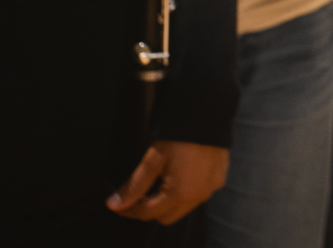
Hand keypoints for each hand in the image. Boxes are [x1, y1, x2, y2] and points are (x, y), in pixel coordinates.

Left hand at [108, 140, 228, 222]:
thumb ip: (134, 186)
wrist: (207, 114)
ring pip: (183, 208)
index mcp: (179, 194)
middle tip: (139, 194)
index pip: (147, 213)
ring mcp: (210, 189)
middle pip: (166, 217)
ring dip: (169, 202)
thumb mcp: (152, 160)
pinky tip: (182, 175)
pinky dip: (188, 191)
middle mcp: (197, 197)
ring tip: (161, 183)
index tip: (119, 205)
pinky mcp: (219, 179)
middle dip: (150, 209)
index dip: (129, 210)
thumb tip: (114, 205)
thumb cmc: (179, 136)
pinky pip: (199, 195)